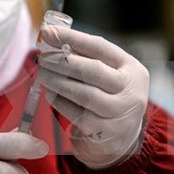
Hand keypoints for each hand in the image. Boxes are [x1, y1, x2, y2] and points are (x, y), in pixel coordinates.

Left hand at [37, 26, 148, 169]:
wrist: (121, 141)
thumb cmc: (109, 99)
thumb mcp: (109, 76)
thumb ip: (87, 58)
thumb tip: (52, 38)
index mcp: (132, 69)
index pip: (100, 47)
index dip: (72, 37)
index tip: (47, 31)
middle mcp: (131, 91)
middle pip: (93, 70)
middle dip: (62, 61)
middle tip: (42, 57)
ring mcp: (120, 113)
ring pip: (84, 93)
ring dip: (57, 82)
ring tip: (42, 74)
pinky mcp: (105, 133)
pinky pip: (76, 113)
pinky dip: (59, 102)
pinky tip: (49, 94)